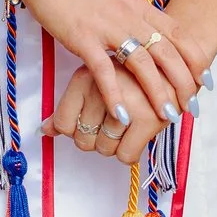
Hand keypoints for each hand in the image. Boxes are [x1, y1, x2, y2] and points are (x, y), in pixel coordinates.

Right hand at [16, 0, 204, 156]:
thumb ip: (134, 19)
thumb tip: (150, 40)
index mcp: (139, 7)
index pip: (178, 33)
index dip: (195, 58)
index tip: (206, 81)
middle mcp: (129, 16)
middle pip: (166, 51)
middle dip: (183, 81)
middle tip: (191, 107)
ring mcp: (106, 27)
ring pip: (142, 63)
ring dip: (157, 91)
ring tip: (166, 116)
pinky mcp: (82, 37)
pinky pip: (103, 69)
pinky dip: (115, 94)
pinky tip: (122, 115)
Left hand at [47, 64, 167, 164]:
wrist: (172, 61)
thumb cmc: (128, 77)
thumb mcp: (94, 81)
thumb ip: (68, 108)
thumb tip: (44, 131)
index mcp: (84, 77)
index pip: (63, 124)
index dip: (75, 131)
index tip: (89, 122)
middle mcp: (101, 88)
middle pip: (82, 140)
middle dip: (95, 139)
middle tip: (111, 125)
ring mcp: (125, 103)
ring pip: (104, 148)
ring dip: (114, 145)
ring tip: (125, 126)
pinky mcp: (149, 117)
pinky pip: (126, 155)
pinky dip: (129, 152)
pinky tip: (136, 136)